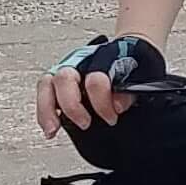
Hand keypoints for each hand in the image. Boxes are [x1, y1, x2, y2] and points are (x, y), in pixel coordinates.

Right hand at [37, 34, 164, 136]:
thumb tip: (117, 106)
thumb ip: (130, 93)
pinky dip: (44, 111)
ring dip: (47, 109)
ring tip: (52, 130)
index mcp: (103, 58)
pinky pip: (45, 92)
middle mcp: (80, 61)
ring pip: (47, 83)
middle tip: (84, 123)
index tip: (111, 118)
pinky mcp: (58, 80)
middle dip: (71, 105)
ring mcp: (67, 68)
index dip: (102, 102)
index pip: (95, 79)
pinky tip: (51, 128)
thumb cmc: (133, 67)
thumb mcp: (141, 79)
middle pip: (64, 78)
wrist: (130, 54)